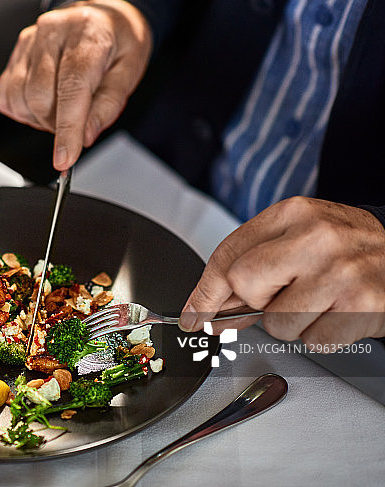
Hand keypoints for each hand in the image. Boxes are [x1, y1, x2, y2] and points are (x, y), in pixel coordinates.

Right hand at [0, 0, 151, 170]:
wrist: (103, 15)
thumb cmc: (118, 41)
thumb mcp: (129, 71)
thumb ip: (107, 105)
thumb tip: (84, 136)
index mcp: (87, 34)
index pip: (71, 87)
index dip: (66, 129)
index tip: (65, 159)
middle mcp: (53, 32)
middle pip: (40, 96)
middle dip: (56, 124)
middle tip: (76, 122)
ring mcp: (29, 41)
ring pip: (20, 98)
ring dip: (39, 118)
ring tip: (62, 108)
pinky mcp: (16, 53)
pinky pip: (6, 94)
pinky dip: (22, 110)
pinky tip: (43, 102)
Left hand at [180, 196, 384, 347]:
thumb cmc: (346, 248)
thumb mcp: (298, 239)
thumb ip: (253, 268)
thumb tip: (208, 310)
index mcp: (291, 214)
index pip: (227, 256)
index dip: (203, 292)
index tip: (193, 315)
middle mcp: (315, 237)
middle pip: (245, 285)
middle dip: (257, 301)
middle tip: (284, 294)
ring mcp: (339, 272)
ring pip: (277, 323)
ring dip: (292, 323)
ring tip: (319, 301)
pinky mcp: (362, 305)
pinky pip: (313, 341)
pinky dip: (321, 335)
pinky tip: (337, 313)